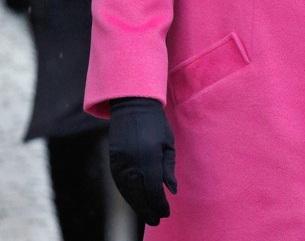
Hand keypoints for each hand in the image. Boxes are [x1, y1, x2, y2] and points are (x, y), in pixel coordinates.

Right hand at [109, 97, 176, 224]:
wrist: (132, 104)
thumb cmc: (155, 122)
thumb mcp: (168, 142)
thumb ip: (168, 168)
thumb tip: (171, 191)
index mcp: (149, 157)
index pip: (153, 190)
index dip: (159, 205)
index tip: (166, 213)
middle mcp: (132, 162)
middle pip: (139, 195)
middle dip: (148, 210)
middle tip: (156, 220)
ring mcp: (120, 162)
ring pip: (127, 192)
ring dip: (137, 205)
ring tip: (147, 214)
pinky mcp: (113, 160)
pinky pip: (120, 183)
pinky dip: (127, 195)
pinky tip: (135, 200)